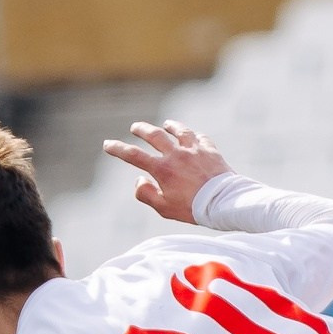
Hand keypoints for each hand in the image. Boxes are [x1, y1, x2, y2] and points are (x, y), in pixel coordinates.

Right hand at [106, 122, 230, 224]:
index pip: (133, 155)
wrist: (224, 203)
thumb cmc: (194, 209)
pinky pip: (200, 137)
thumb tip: (139, 180)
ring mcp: (195, 150)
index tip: (108, 144)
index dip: (118, 149)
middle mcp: (177, 155)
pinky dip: (194, 135)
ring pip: (179, 131)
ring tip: (166, 124)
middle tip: (134, 127)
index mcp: (162, 169)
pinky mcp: (211, 151)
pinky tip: (192, 136)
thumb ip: (146, 194)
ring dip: (170, 126)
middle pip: (154, 135)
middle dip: (141, 130)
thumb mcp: (164, 209)